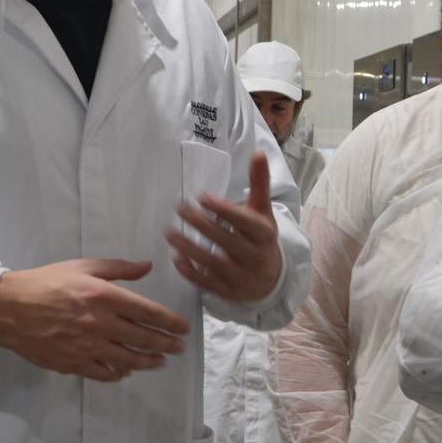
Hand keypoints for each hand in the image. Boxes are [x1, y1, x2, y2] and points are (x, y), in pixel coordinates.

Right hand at [0, 258, 190, 382]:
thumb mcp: (82, 266)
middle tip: (178, 348)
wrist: (9, 308)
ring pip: (128, 360)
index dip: (171, 323)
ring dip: (148, 362)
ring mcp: (87, 347)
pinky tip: (126, 370)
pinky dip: (119, 373)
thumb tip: (147, 267)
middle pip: (143, 339)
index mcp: (103, 296)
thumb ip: (118, 268)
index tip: (184, 328)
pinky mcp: (74, 364)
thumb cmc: (46, 282)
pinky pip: (104, 373)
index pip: (148, 313)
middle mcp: (100, 324)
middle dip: (166, 345)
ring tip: (159, 362)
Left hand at [168, 151, 283, 302]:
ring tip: (170, 233)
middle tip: (179, 209)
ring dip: (190, 248)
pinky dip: (191, 272)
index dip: (223, 209)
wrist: (271, 279)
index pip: (243, 221)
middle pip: (225, 240)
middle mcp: (255, 255)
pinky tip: (176, 258)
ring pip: (213, 262)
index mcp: (264, 233)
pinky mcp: (228, 291)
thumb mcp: (262, 211)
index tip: (201, 197)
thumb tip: (258, 152)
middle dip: (200, 224)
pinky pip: (208, 283)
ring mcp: (242, 276)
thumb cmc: (260, 237)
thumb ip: (258, 183)